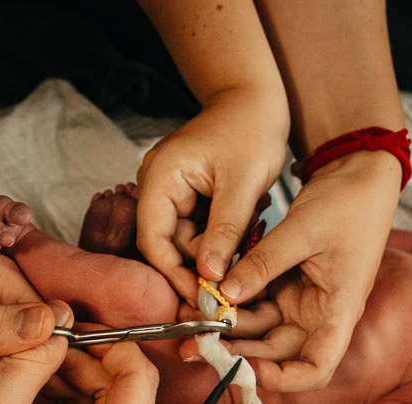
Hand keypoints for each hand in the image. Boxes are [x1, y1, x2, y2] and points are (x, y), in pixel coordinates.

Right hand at [0, 336, 157, 403]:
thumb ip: (30, 361)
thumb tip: (55, 325)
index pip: (139, 379)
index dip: (109, 342)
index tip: (72, 325)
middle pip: (122, 388)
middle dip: (80, 357)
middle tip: (39, 337)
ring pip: (104, 399)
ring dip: (66, 374)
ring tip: (23, 359)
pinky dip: (61, 395)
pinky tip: (27, 382)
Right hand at [136, 86, 288, 301]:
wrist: (257, 98)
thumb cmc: (251, 126)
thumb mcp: (244, 183)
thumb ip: (226, 231)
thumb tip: (211, 274)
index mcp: (162, 177)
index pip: (153, 240)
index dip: (175, 273)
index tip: (202, 296)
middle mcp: (159, 186)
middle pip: (170, 245)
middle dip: (203, 262)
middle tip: (235, 276)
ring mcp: (173, 191)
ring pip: (188, 240)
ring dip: (218, 247)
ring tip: (250, 231)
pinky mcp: (190, 196)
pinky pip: (200, 229)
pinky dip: (222, 235)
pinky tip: (246, 220)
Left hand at [197, 151, 402, 391]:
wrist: (358, 174)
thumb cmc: (348, 202)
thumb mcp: (301, 230)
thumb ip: (263, 264)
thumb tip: (224, 294)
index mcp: (338, 311)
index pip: (315, 369)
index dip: (282, 379)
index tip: (246, 368)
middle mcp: (319, 315)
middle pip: (276, 354)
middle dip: (237, 353)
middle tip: (193, 346)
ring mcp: (301, 302)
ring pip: (259, 330)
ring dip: (226, 328)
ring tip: (189, 318)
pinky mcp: (285, 286)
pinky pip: (254, 304)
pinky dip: (231, 304)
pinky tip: (202, 297)